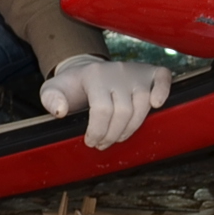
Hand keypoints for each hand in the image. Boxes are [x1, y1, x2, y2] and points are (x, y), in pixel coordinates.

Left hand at [40, 56, 172, 149]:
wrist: (86, 70)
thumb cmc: (72, 86)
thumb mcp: (53, 89)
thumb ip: (50, 99)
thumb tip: (60, 111)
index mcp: (93, 75)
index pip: (101, 109)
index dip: (98, 131)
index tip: (91, 142)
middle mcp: (117, 71)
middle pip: (123, 111)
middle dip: (113, 134)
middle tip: (103, 144)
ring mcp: (135, 71)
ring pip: (142, 105)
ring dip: (132, 127)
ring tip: (118, 137)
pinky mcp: (150, 72)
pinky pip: (163, 78)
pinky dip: (163, 91)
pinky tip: (157, 105)